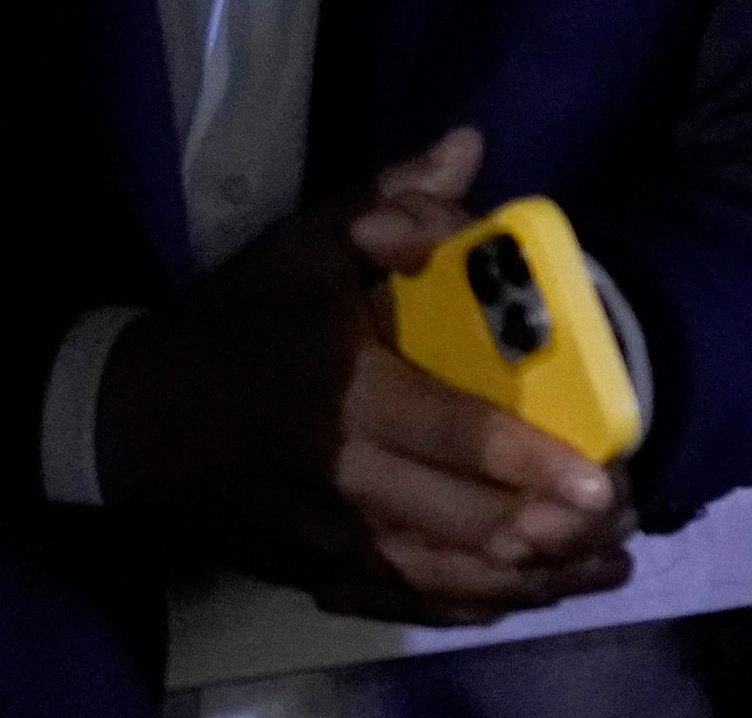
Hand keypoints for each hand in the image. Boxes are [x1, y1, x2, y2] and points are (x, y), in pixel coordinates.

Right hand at [99, 129, 635, 624]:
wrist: (126, 421)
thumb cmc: (237, 322)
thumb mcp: (305, 245)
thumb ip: (392, 201)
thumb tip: (470, 146)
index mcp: (339, 387)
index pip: (447, 431)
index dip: (527, 462)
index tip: (602, 480)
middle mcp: (334, 475)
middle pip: (457, 521)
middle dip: (551, 529)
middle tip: (624, 517)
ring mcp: (320, 538)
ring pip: (440, 574)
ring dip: (529, 578)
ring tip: (606, 564)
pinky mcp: (309, 574)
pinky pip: (401, 603)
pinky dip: (470, 605)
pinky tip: (531, 594)